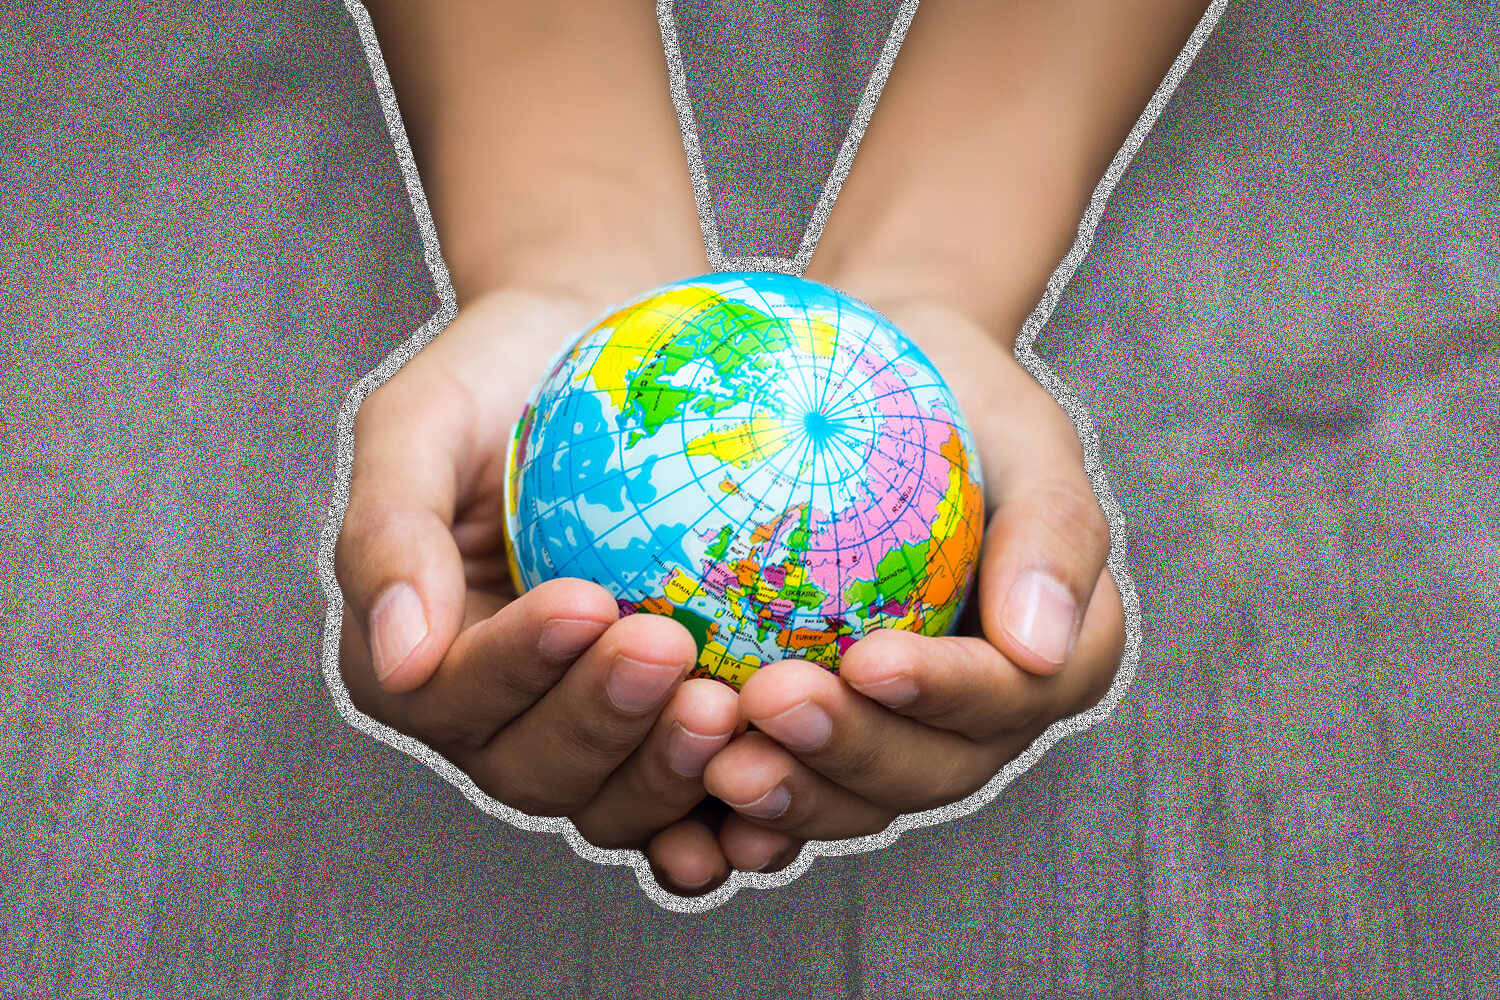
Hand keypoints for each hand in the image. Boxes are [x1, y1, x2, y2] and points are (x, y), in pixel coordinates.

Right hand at [334, 287, 750, 894]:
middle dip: (601, 720)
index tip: (587, 602)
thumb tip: (398, 662)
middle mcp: (498, 719)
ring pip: (615, 800)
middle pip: (535, 768)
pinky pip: (698, 794)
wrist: (608, 351)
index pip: (452, 693)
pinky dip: (734, 805)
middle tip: (670, 648)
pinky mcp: (670, 733)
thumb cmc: (503, 376)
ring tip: (732, 708)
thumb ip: (388, 530)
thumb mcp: (423, 422)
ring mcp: (590, 737)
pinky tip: (783, 772)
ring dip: (669, 772)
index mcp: (420, 660)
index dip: (515, 665)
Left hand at [701, 299, 1122, 846]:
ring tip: (715, 760)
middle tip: (768, 704)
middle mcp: (975, 721)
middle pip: (927, 771)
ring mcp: (892, 738)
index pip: (1009, 697)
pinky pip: (780, 780)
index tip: (870, 661)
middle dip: (852, 753)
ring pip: (851, 798)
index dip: (946, 696)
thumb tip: (1040, 648)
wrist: (880, 387)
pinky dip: (732, 809)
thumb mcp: (1027, 433)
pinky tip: (677, 792)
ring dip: (788, 793)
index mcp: (1046, 662)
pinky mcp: (814, 738)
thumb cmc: (959, 399)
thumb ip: (1053, 530)